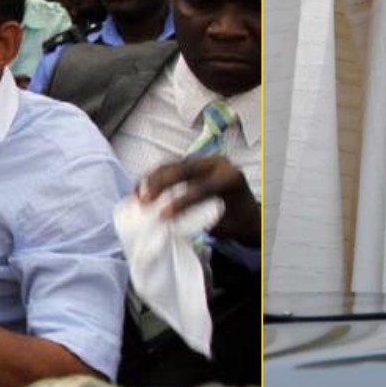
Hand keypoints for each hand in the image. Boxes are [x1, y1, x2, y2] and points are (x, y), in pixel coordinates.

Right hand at [139, 156, 259, 247]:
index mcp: (230, 178)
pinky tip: (141, 189)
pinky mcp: (192, 165)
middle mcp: (217, 164)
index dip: (182, 201)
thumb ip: (201, 221)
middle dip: (162, 183)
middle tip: (145, 201)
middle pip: (185, 168)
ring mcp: (204, 161)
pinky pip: (170, 166)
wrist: (248, 212)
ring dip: (153, 178)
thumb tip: (170, 224)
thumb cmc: (237, 222)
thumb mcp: (223, 225)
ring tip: (137, 195)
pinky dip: (154, 177)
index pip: (203, 187)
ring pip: (174, 163)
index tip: (164, 215)